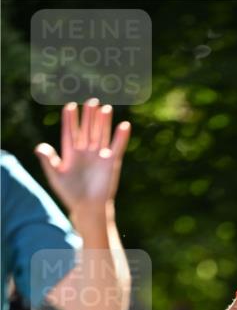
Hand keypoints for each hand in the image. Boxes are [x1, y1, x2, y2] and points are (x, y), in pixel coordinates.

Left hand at [34, 100, 130, 214]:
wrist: (88, 208)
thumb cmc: (70, 194)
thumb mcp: (55, 176)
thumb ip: (48, 160)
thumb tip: (39, 147)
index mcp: (71, 153)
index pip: (70, 132)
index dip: (70, 120)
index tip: (70, 107)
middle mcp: (86, 152)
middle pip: (87, 129)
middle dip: (88, 116)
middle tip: (91, 101)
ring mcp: (99, 156)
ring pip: (101, 134)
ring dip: (103, 122)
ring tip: (105, 108)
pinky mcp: (111, 163)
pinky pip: (117, 147)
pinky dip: (121, 137)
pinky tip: (124, 126)